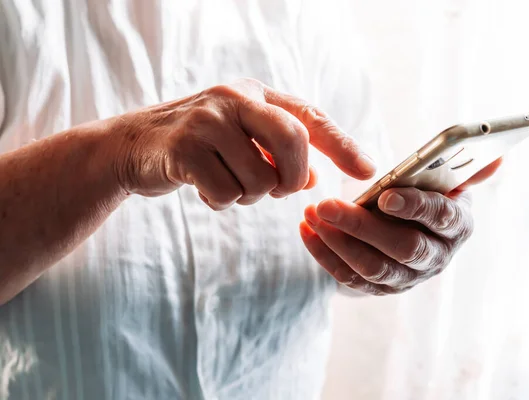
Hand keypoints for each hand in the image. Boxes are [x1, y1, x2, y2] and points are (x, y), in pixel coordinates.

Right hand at [109, 78, 375, 208]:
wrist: (134, 147)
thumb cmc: (200, 145)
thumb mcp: (242, 139)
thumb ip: (278, 154)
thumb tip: (311, 181)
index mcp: (255, 94)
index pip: (309, 117)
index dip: (342, 145)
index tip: (368, 171)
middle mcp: (234, 98)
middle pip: (292, 141)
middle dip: (291, 177)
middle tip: (277, 189)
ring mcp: (207, 120)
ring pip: (259, 180)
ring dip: (248, 195)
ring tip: (226, 182)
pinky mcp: (183, 148)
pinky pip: (226, 194)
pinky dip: (221, 202)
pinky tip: (202, 187)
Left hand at [299, 160, 501, 294]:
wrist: (414, 234)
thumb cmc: (430, 200)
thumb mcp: (451, 183)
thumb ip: (467, 167)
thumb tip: (497, 154)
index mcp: (456, 225)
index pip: (441, 218)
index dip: (415, 207)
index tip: (385, 195)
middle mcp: (435, 257)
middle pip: (403, 248)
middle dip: (363, 227)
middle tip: (327, 205)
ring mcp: (407, 277)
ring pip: (372, 268)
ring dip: (338, 242)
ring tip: (312, 214)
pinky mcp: (380, 288)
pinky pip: (349, 278)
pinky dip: (325, 255)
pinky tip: (306, 231)